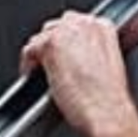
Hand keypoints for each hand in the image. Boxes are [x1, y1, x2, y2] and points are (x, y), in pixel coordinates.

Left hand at [19, 11, 137, 136]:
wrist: (106, 112)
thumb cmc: (109, 99)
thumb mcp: (108, 67)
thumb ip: (91, 54)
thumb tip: (75, 57)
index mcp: (103, 27)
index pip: (75, 26)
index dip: (67, 43)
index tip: (63, 56)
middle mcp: (85, 24)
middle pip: (56, 28)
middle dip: (51, 46)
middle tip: (50, 66)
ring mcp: (66, 33)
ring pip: (41, 38)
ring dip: (40, 55)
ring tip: (42, 74)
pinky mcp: (50, 45)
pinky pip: (29, 50)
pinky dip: (28, 65)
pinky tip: (33, 77)